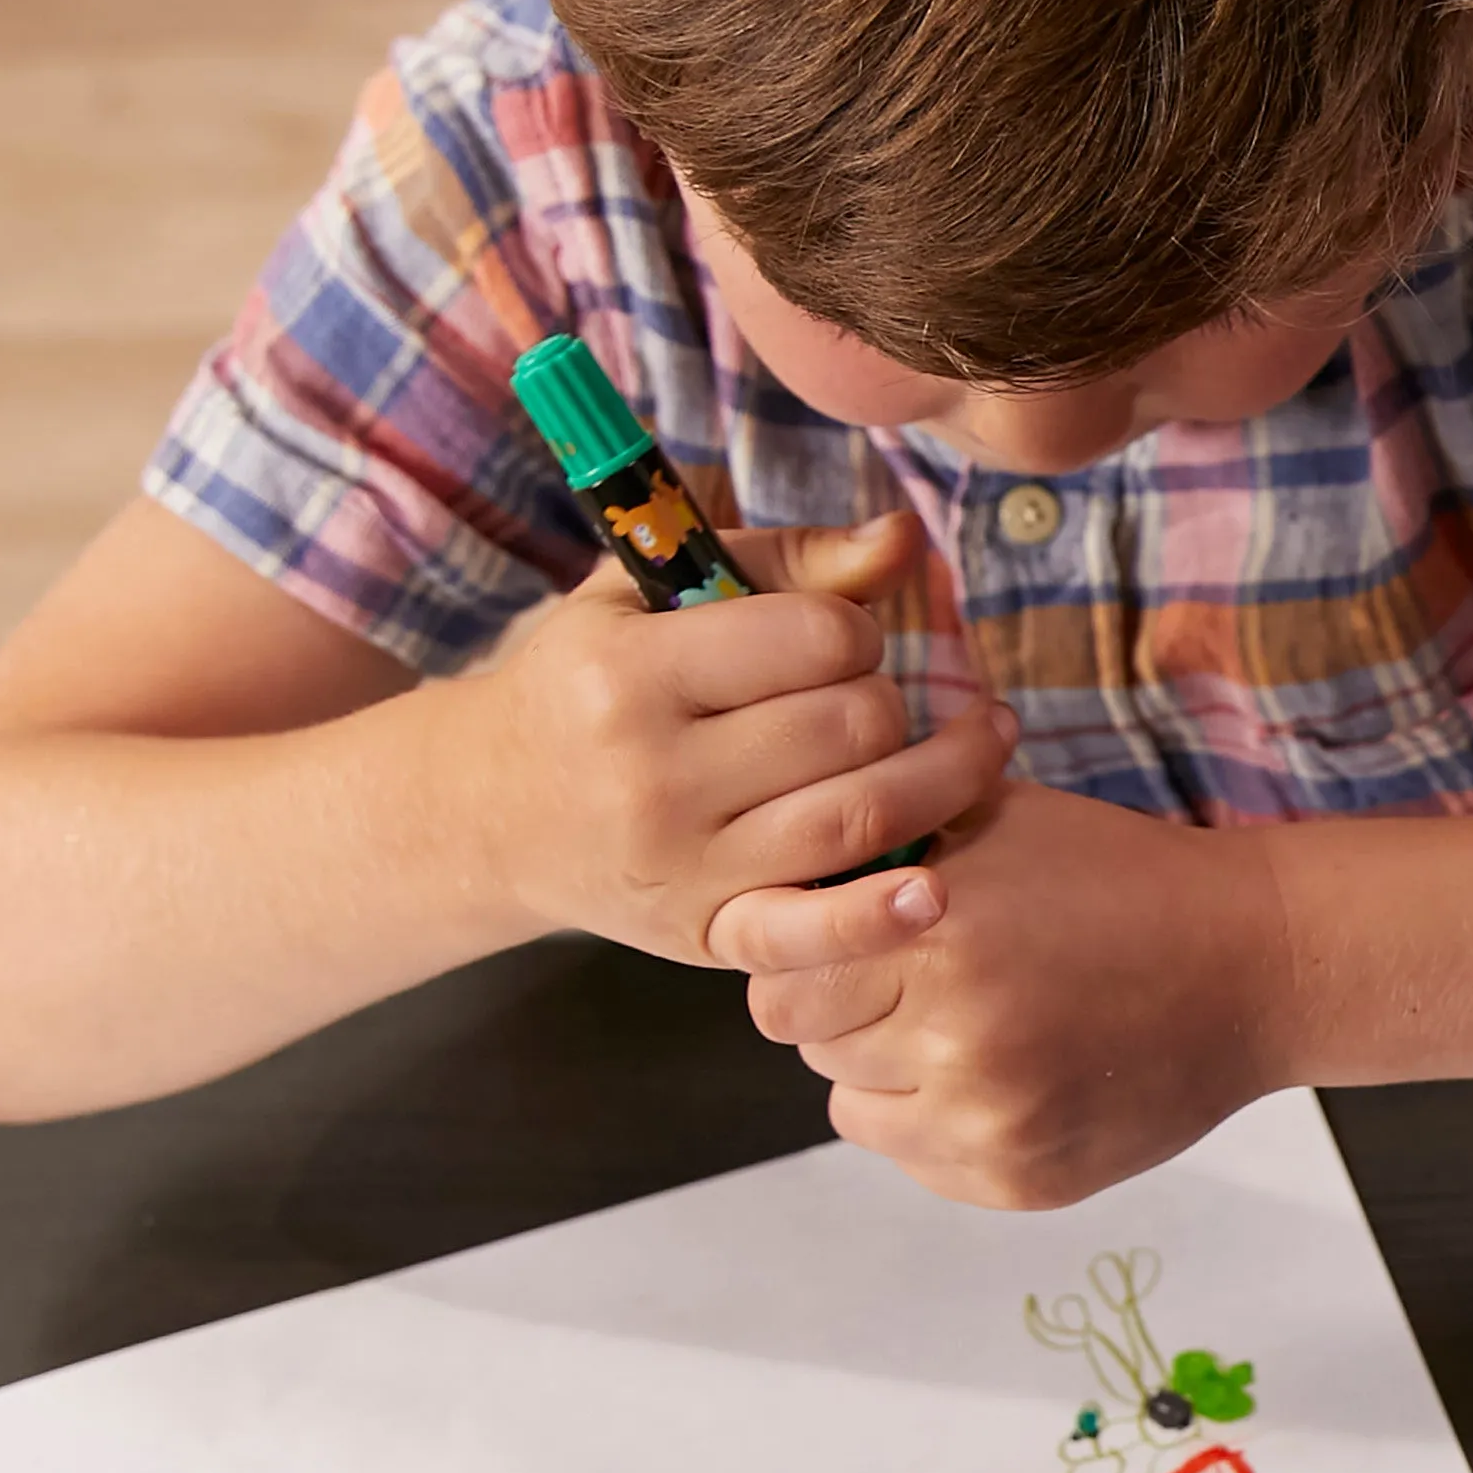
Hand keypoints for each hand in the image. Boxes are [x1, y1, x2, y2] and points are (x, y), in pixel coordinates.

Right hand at [439, 511, 1012, 963]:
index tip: (839, 642)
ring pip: (863, 816)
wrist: (493, 810)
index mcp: (631, 672)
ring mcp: (682, 864)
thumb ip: (788, 562)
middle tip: (871, 703)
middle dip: (889, 702)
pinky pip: (809, 931)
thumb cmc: (594, 685)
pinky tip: (934, 892)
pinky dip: (879, 917)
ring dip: (945, 779)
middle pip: (854, 725)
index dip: (856, 630)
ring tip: (980, 748)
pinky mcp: (705, 933)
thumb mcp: (652, 598)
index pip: (817, 637)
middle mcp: (652, 774)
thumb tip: (905, 539)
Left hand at [717, 778, 1295, 1209]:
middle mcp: (954, 1038)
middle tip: (909, 977)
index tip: (848, 938)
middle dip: (843, 1007)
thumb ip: (883, 838)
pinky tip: (1000, 1070)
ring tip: (961, 1023)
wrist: (1254, 964)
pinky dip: (935, 1120)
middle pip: (811, 1043)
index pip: (781, 977)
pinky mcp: (1017, 1180)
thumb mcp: (997, 817)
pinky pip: (916, 1158)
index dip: (805, 951)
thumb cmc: (1122, 878)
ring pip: (854, 1108)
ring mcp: (988, 1122)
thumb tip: (778, 864)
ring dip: (885, 1068)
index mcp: (936, 935)